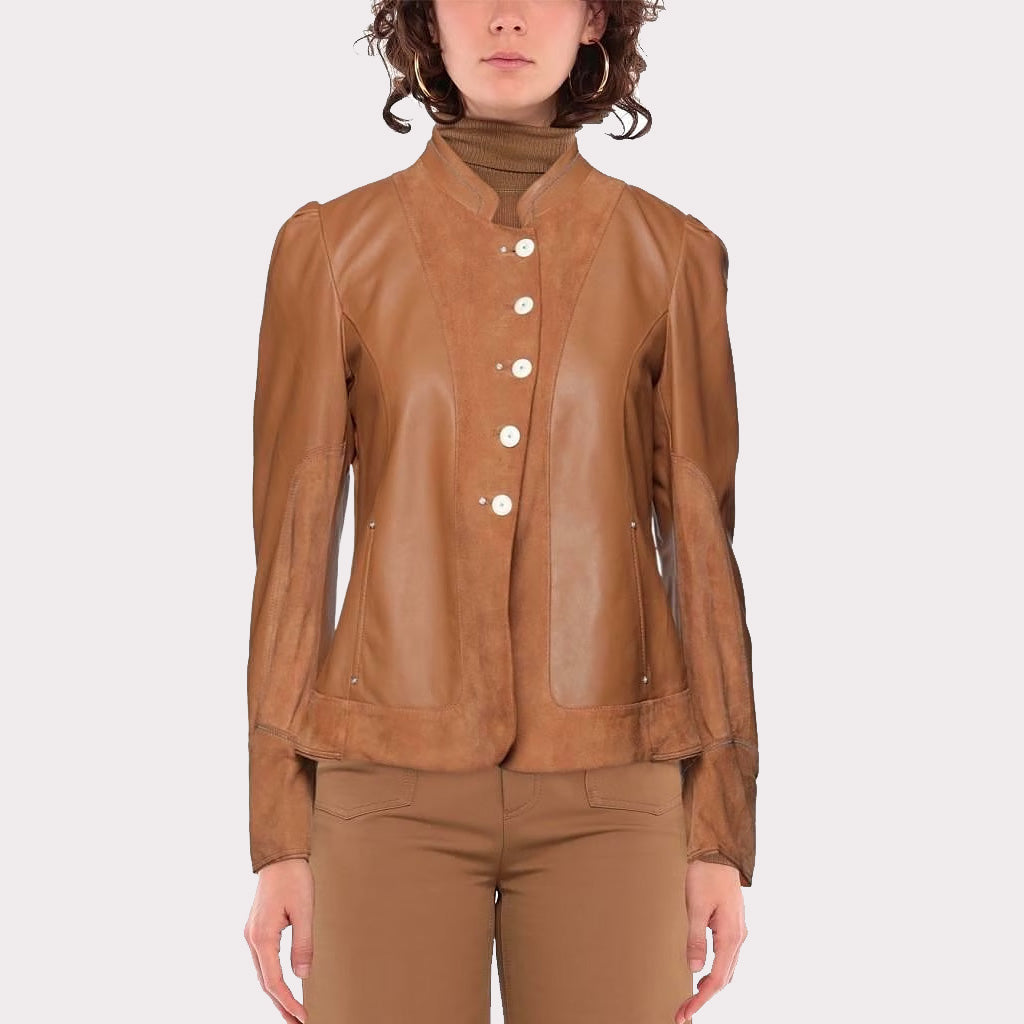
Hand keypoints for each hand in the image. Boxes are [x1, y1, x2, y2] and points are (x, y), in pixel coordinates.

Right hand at [243, 857, 314, 1023]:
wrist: (279, 856)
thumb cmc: (293, 878)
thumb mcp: (304, 911)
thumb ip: (303, 944)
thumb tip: (302, 975)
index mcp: (262, 937)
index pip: (274, 982)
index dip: (288, 1002)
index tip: (303, 1016)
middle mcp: (252, 939)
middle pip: (264, 983)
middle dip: (280, 1005)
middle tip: (297, 1023)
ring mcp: (251, 934)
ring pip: (261, 974)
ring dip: (275, 994)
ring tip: (291, 1011)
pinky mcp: (255, 928)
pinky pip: (262, 962)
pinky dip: (271, 978)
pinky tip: (281, 985)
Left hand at [675, 861, 747, 1022]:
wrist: (718, 852)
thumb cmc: (705, 875)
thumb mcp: (695, 906)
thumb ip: (695, 939)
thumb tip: (693, 969)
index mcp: (731, 936)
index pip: (717, 979)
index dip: (700, 999)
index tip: (684, 1012)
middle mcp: (739, 937)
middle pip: (724, 978)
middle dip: (705, 996)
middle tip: (683, 1009)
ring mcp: (738, 931)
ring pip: (727, 968)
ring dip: (711, 984)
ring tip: (691, 996)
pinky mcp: (732, 924)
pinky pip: (726, 955)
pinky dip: (715, 969)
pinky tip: (703, 970)